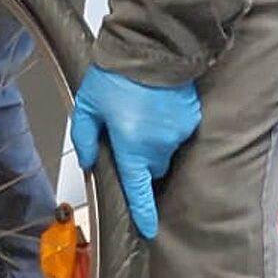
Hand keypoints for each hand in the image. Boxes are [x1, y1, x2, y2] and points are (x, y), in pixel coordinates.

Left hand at [70, 68, 200, 240]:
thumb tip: (90, 160)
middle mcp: (159, 145)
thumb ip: (86, 138)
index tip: (148, 229)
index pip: (138, 189)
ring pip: (164, 150)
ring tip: (138, 113)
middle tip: (124, 133)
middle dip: (139, 159)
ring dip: (152, 140)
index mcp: (132, 147)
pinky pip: (177, 132)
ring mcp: (179, 133)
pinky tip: (154, 106)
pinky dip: (166, 126)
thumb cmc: (115, 75)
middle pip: (150, 168)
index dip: (143, 212)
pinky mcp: (191, 119)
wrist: (149, 48)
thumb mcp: (88, 106)